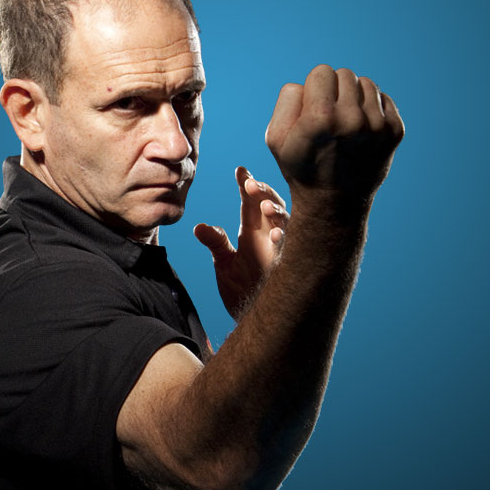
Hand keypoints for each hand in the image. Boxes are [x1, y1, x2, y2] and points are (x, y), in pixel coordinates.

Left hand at [194, 165, 286, 318]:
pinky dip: (285, 240)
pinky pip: (291, 249)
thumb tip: (198, 227)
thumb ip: (215, 243)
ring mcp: (280, 249)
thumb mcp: (224, 264)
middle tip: (250, 184)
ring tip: (264, 207)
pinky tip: (277, 235)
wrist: (253, 318)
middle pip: (270, 204)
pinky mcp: (286, 266)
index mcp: (253, 230)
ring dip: (276, 212)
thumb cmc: (242, 288)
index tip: (240, 171)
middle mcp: (268, 235)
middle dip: (263, 192)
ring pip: (286, 222)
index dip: (246, 184)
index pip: (250, 201)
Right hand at [265, 65, 403, 205]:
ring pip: (366, 83)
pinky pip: (383, 98)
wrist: (334, 204)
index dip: (314, 89)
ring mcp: (378, 126)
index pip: (322, 72)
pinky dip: (372, 108)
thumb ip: (288, 98)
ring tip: (345, 122)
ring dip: (354, 97)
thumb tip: (310, 82)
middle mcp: (353, 120)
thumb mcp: (276, 137)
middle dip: (335, 90)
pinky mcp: (395, 131)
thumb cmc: (302, 167)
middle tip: (329, 117)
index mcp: (321, 118)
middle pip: (345, 74)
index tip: (313, 110)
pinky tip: (361, 129)